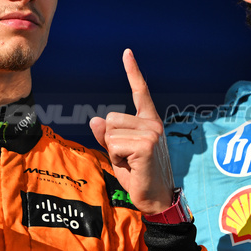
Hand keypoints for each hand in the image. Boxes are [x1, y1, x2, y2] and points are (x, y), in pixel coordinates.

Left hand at [89, 49, 174, 213]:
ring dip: (114, 150)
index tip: (127, 52)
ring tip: (131, 162)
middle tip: (128, 158)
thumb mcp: (118, 152)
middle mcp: (153, 123)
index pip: (140, 92)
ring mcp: (152, 133)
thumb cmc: (138, 175)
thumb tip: (95, 119)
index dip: (133, 71)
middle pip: (110, 119)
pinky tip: (133, 166)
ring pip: (110, 132)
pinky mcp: (146, 145)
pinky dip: (117, 158)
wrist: (155, 198)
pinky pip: (114, 144)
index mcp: (148, 122)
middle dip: (111, 141)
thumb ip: (107, 135)